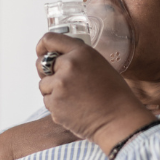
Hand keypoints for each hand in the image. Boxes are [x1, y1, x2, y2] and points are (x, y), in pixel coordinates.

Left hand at [36, 33, 155, 153]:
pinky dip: (56, 105)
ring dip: (53, 91)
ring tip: (74, 98)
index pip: (50, 39)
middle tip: (61, 82)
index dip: (42, 46)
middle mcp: (69, 65)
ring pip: (43, 85)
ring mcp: (60, 84)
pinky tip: (73, 108)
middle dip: (47, 73)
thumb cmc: (114, 95)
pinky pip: (47, 101)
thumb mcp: (99, 65)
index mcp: (82, 52)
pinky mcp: (55, 103)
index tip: (41, 51)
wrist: (118, 120)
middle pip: (42, 63)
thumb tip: (59, 60)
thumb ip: (78, 59)